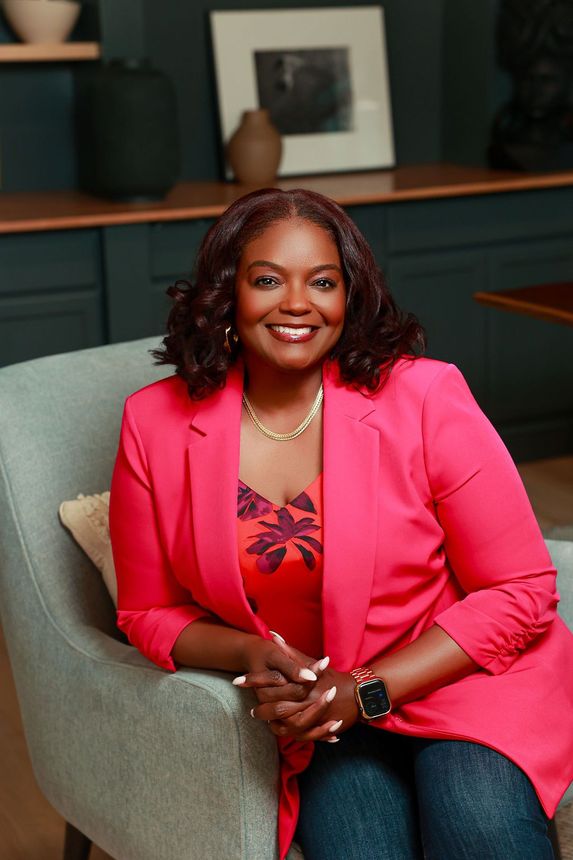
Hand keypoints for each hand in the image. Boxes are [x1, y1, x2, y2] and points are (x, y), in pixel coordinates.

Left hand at [236, 634, 358, 741]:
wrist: (357, 695)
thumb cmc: (332, 677)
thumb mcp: (312, 662)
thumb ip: (290, 653)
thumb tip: (273, 635)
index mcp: (304, 682)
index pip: (273, 681)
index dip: (254, 681)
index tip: (239, 681)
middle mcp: (308, 700)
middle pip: (278, 708)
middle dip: (262, 709)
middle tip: (252, 710)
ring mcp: (313, 716)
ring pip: (286, 725)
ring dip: (272, 723)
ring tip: (263, 719)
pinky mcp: (318, 728)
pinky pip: (297, 735)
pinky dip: (286, 733)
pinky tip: (278, 728)